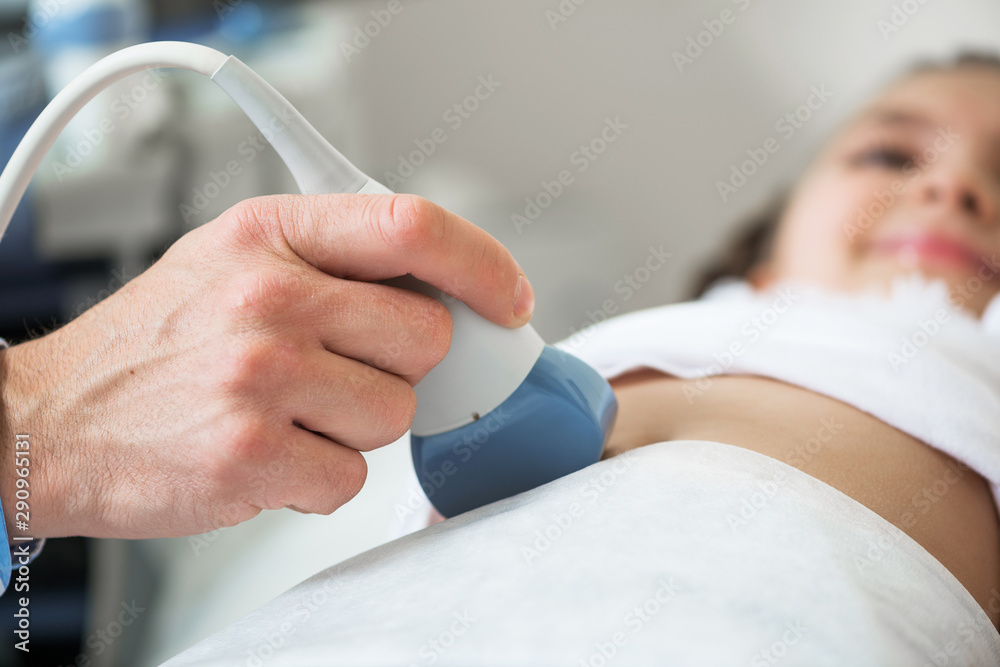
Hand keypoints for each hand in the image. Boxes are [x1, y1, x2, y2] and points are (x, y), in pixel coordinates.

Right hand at [0, 194, 533, 539]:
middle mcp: (268, 296)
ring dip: (358, 425)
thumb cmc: (155, 342)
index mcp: (270, 233)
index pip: (412, 226)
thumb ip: (332, 258)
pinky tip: (272, 453)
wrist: (54, 419)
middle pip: (426, 336)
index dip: (482, 263)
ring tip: (293, 413)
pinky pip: (352, 476)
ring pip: (396, 412)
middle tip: (343, 371)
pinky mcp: (251, 455)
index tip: (509, 297)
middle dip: (401, 365)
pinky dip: (322, 476)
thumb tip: (439, 284)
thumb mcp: (231, 257)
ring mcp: (260, 376)